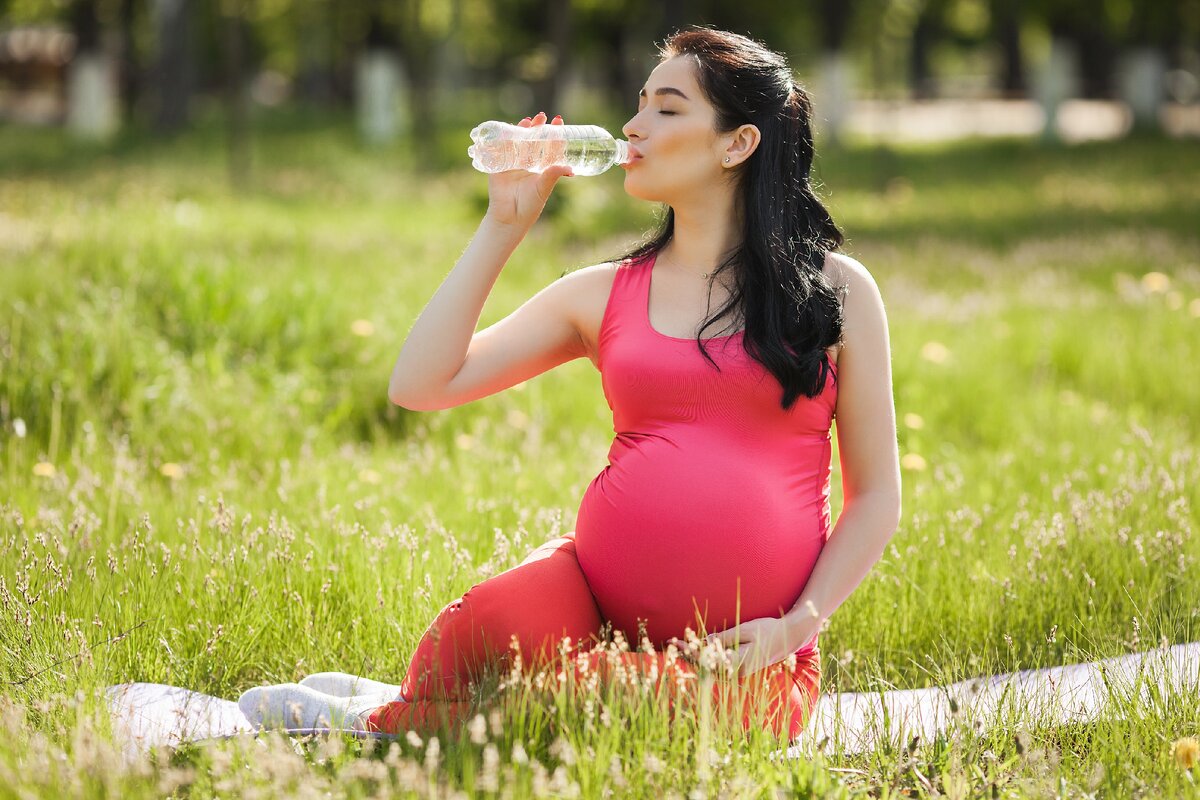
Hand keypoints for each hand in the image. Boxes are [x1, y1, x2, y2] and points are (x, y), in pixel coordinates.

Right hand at [483, 111, 573, 231]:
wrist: (509, 218)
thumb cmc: (530, 206)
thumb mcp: (543, 188)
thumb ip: (553, 175)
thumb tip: (569, 168)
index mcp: (541, 168)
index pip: (549, 147)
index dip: (554, 135)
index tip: (559, 122)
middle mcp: (528, 163)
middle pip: (533, 140)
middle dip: (538, 128)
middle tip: (543, 116)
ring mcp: (513, 163)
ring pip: (518, 142)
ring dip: (523, 130)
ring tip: (528, 121)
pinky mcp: (499, 166)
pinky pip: (501, 149)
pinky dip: (504, 138)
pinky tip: (508, 129)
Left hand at [669, 617, 804, 677]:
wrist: (788, 638)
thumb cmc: (767, 630)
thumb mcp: (745, 629)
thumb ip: (724, 638)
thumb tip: (704, 642)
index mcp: (738, 662)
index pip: (707, 658)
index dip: (689, 650)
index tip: (676, 641)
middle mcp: (737, 671)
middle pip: (706, 665)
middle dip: (688, 654)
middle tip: (670, 644)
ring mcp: (739, 672)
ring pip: (711, 667)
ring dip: (695, 658)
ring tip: (678, 648)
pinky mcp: (740, 669)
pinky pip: (718, 666)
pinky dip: (706, 659)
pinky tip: (696, 652)